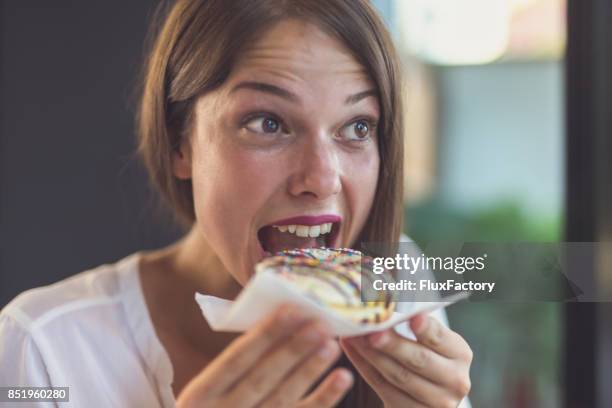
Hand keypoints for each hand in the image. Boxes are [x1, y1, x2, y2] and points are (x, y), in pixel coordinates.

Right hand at [176, 304, 352, 407]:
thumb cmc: (216, 405)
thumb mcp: (210, 390)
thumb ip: (237, 363)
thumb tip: (281, 319)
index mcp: (199, 394)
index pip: (235, 359)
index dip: (264, 334)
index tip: (290, 309)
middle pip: (261, 378)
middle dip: (292, 350)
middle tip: (320, 324)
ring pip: (283, 399)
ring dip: (310, 371)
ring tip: (332, 345)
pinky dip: (323, 398)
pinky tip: (342, 378)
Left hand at [340, 314, 471, 407]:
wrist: (427, 392)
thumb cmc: (426, 353)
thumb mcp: (431, 339)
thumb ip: (417, 322)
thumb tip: (389, 300)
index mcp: (460, 354)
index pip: (441, 340)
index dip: (426, 329)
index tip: (413, 317)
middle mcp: (454, 380)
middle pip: (419, 360)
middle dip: (392, 344)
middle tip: (372, 331)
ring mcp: (436, 401)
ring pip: (397, 376)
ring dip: (371, 354)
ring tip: (354, 335)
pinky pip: (382, 387)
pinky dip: (364, 366)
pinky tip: (351, 348)